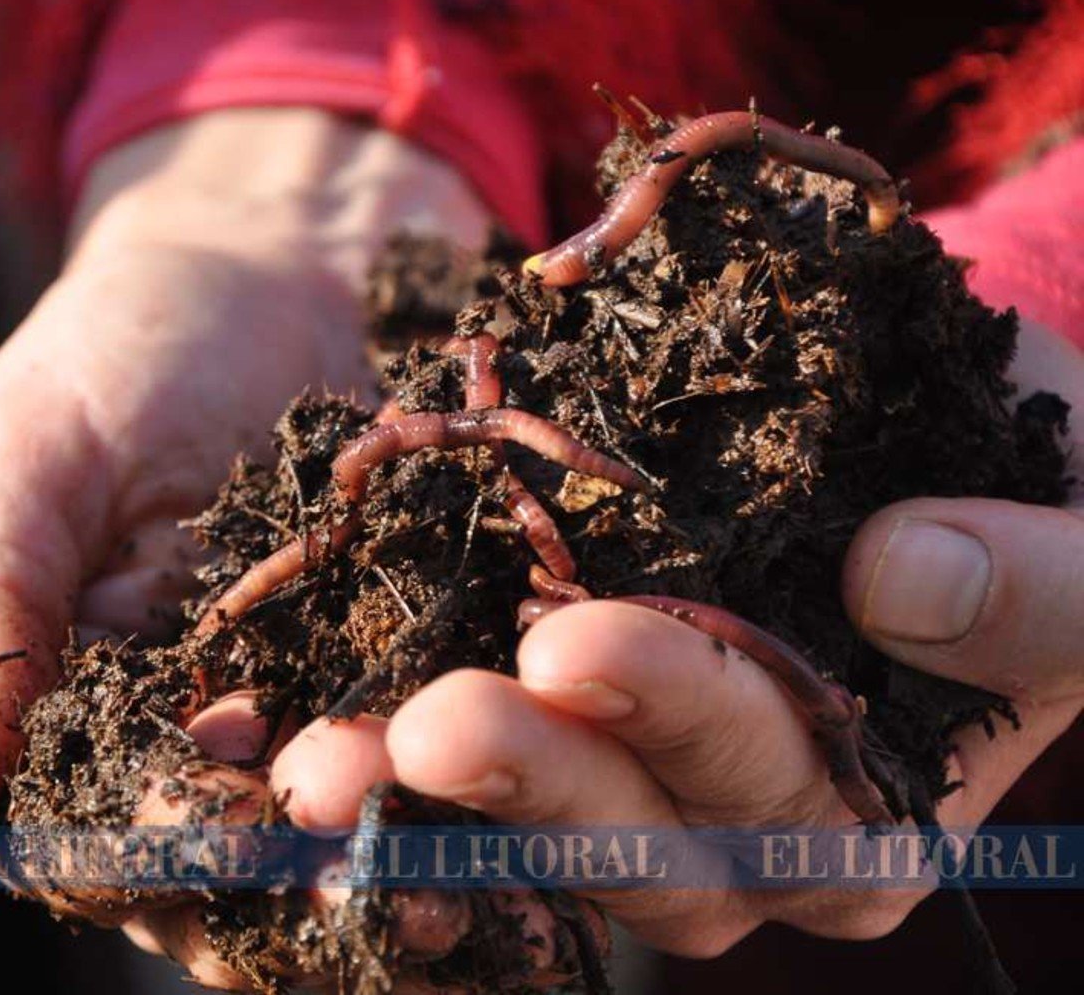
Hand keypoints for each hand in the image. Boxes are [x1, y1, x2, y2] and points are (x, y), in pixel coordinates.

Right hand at [0, 108, 491, 976]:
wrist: (283, 254)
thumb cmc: (118, 349)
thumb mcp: (12, 460)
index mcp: (91, 714)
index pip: (110, 829)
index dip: (162, 855)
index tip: (222, 847)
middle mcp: (216, 734)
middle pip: (248, 853)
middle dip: (303, 883)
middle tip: (370, 896)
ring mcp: (336, 700)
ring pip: (365, 815)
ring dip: (409, 855)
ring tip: (464, 881)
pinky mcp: (440, 652)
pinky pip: (468, 725)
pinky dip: (500, 764)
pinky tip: (543, 787)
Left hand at [273, 318, 1083, 956]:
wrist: (950, 444)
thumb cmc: (1036, 496)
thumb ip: (1034, 584)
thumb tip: (897, 572)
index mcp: (865, 821)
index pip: (777, 801)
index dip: (684, 722)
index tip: (587, 637)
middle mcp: (730, 836)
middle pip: (624, 836)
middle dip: (525, 775)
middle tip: (427, 720)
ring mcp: (624, 784)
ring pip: (516, 817)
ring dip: (412, 788)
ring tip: (318, 757)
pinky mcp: (542, 712)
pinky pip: (451, 747)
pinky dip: (369, 731)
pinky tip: (273, 720)